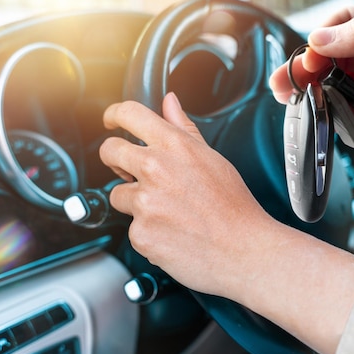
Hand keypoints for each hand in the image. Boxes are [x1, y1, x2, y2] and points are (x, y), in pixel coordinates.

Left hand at [99, 93, 278, 296]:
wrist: (244, 251)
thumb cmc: (234, 208)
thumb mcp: (213, 159)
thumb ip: (184, 129)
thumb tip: (170, 103)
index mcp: (175, 146)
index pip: (130, 114)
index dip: (114, 114)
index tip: (111, 121)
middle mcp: (156, 169)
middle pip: (110, 151)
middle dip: (114, 160)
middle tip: (128, 170)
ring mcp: (146, 203)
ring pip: (119, 195)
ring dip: (135, 203)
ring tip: (169, 212)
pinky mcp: (141, 233)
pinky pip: (132, 228)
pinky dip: (148, 232)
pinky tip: (172, 233)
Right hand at [269, 0, 353, 162]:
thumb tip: (324, 38)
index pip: (346, 28)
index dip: (320, 45)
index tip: (305, 64)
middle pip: (339, 61)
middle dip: (309, 73)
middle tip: (286, 89)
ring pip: (347, 92)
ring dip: (322, 100)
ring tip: (300, 109)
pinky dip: (347, 124)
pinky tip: (334, 127)